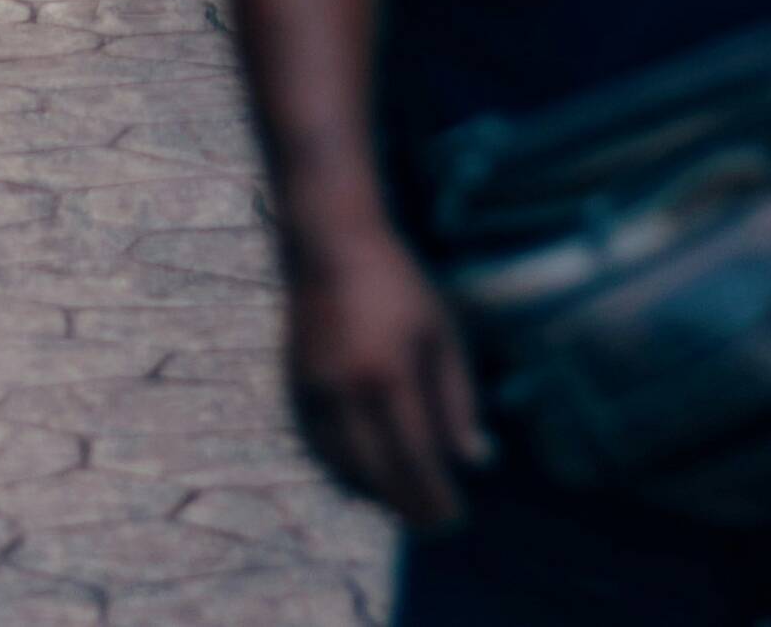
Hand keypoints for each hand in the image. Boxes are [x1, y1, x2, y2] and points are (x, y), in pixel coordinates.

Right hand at [284, 217, 490, 529]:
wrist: (330, 248)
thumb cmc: (399, 288)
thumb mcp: (443, 337)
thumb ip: (459, 402)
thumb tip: (475, 462)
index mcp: (389, 376)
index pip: (416, 460)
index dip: (435, 497)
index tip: (455, 517)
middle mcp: (346, 393)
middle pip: (378, 476)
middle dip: (408, 507)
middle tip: (434, 523)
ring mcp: (314, 395)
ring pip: (345, 470)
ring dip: (378, 495)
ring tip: (408, 502)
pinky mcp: (295, 392)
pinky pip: (320, 452)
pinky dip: (347, 474)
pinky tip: (371, 475)